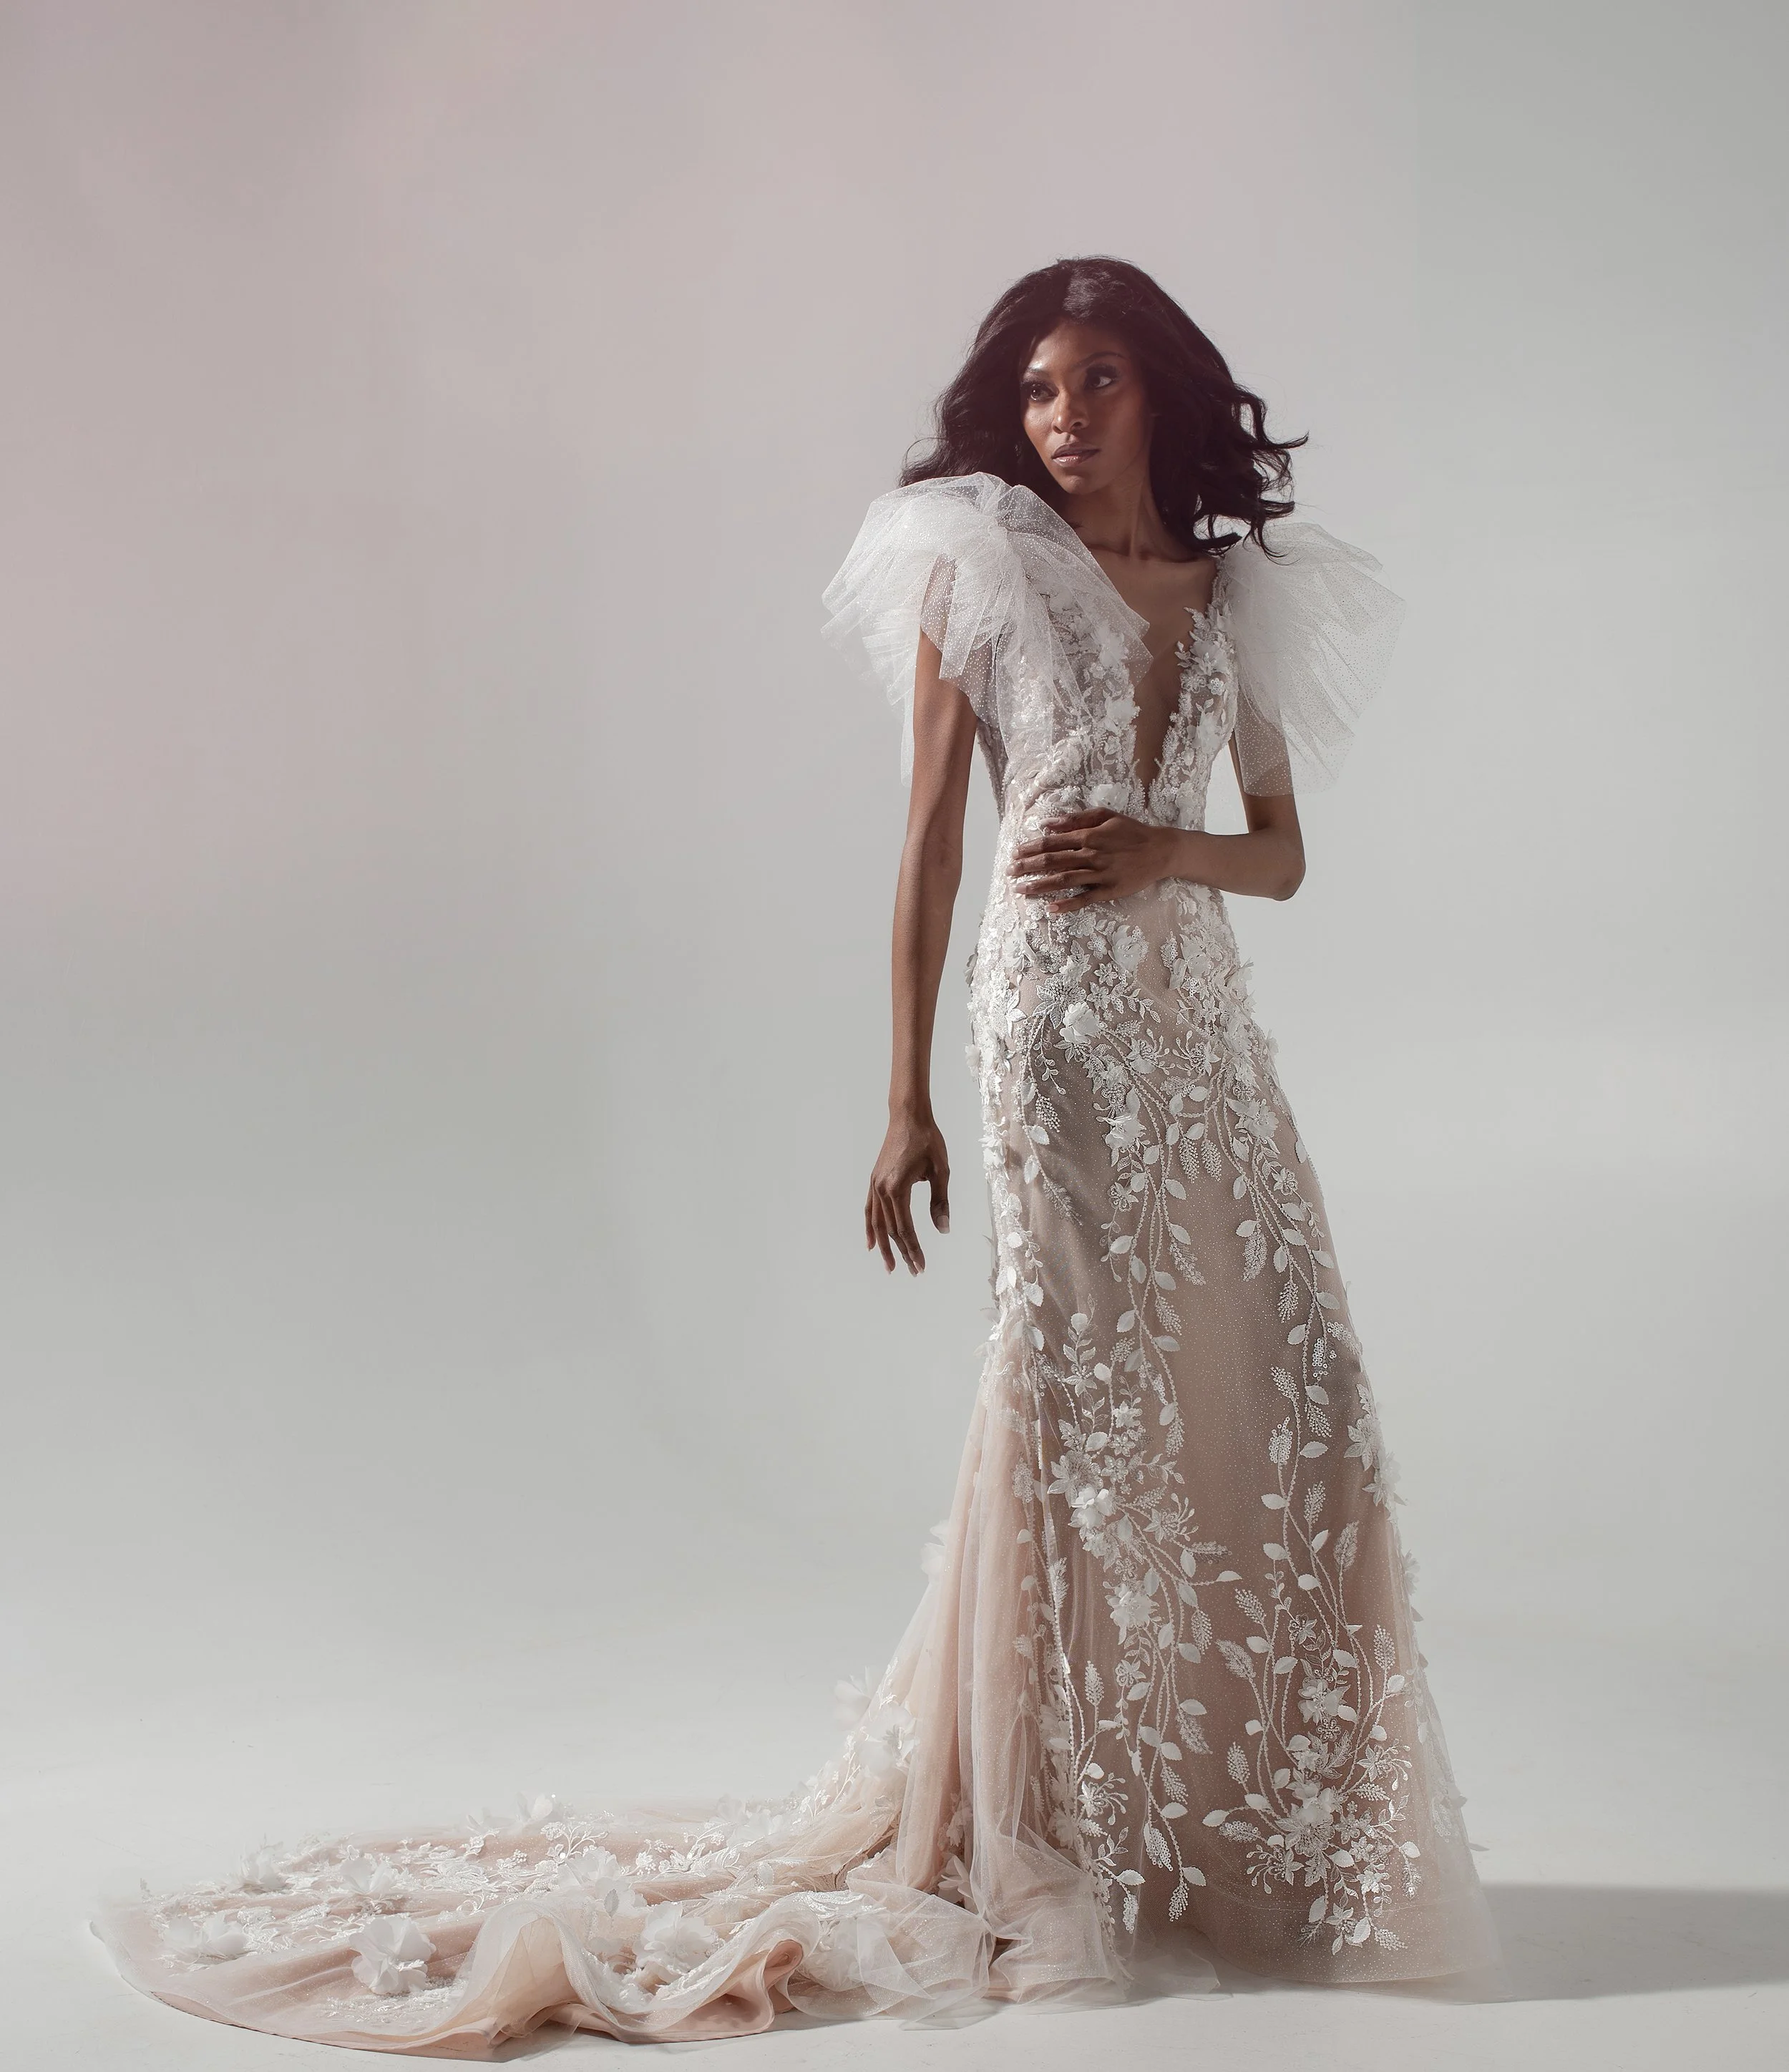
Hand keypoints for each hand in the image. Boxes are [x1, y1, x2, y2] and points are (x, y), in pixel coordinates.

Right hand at [866, 1110, 949, 1274]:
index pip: (905, 1228)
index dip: (914, 1249)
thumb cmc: (928, 1140)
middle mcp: (882, 1189)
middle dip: (903, 1253)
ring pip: (877, 1224)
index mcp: (897, 1188)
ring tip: (890, 1266)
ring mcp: (875, 1185)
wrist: (908, 1116)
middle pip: (891, 1230)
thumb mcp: (941, 1170)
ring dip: (884, 1247)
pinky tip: (870, 1243)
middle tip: (914, 1272)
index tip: (922, 1266)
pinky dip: (869, 1228)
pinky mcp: (874, 1180)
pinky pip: (869, 1210)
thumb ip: (941, 1201)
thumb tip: (943, 1229)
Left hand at [1010, 811, 1179, 911]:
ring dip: (1040, 886)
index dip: (1031, 848)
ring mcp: (1100, 875)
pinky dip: (1067, 905)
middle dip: (1028, 867)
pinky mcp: (1109, 891)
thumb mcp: (1105, 815)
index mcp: (1088, 835)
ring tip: (1021, 890)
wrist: (1161, 850)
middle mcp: (1091, 855)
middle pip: (1053, 861)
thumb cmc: (1131, 831)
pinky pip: (1085, 899)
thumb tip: (1048, 823)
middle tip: (1009, 872)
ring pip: (1064, 880)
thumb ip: (1076, 818)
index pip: (1052, 842)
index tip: (1014, 853)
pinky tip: (1051, 909)